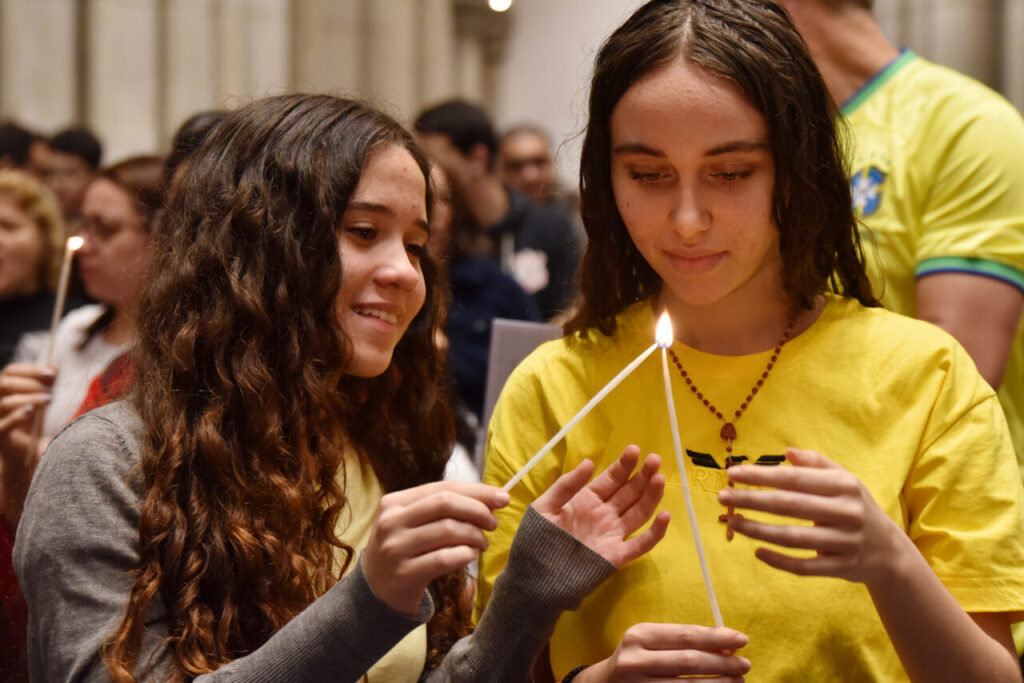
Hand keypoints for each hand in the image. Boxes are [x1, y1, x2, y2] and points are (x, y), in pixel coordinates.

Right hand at [0, 363, 53, 465]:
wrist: (26, 455)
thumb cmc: (33, 425)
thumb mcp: (41, 401)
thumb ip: (46, 385)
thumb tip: (54, 367)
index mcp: (3, 391)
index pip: (10, 371)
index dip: (30, 369)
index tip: (51, 373)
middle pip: (5, 383)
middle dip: (31, 382)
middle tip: (51, 388)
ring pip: (6, 403)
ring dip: (30, 398)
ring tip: (49, 400)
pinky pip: (4, 425)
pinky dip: (18, 416)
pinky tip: (31, 412)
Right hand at [362, 480, 508, 614]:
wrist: (374, 592)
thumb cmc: (403, 551)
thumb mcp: (411, 523)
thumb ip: (442, 509)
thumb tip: (490, 499)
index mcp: (395, 502)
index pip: (443, 487)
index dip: (477, 491)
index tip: (502, 497)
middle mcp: (392, 521)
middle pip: (445, 503)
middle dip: (478, 510)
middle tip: (493, 523)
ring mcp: (396, 548)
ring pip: (447, 530)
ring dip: (474, 536)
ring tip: (482, 543)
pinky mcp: (404, 574)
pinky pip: (443, 559)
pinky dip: (464, 555)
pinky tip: (470, 556)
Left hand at [533, 445, 669, 567]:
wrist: (532, 580)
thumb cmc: (535, 542)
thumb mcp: (544, 507)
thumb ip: (566, 486)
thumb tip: (589, 461)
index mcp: (586, 501)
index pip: (611, 479)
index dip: (623, 465)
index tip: (635, 450)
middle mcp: (603, 515)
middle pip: (629, 492)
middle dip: (643, 476)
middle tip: (655, 460)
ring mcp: (612, 535)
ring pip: (638, 513)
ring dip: (651, 496)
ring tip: (660, 479)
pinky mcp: (616, 556)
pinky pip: (640, 544)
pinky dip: (655, 532)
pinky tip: (665, 515)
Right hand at [579, 622, 749, 681]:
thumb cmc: (636, 659)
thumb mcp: (650, 642)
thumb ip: (681, 641)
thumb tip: (725, 644)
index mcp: (639, 636)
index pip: (685, 635)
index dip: (716, 637)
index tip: (741, 639)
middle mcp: (636, 661)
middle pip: (690, 662)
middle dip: (723, 663)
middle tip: (746, 664)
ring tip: (738, 681)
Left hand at [718, 447, 902, 587]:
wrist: (890, 552)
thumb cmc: (856, 507)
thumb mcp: (845, 480)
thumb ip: (816, 463)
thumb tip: (786, 452)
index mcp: (844, 485)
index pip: (794, 478)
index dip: (762, 475)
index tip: (732, 473)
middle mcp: (846, 512)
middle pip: (789, 505)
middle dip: (752, 499)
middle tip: (722, 496)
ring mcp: (845, 542)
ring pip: (792, 537)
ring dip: (757, 530)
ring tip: (732, 522)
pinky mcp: (841, 568)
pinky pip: (804, 567)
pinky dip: (779, 561)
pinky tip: (756, 551)